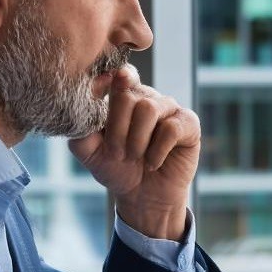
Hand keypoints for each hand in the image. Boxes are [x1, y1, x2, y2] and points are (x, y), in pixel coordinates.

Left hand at [68, 65, 199, 239]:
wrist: (142, 196)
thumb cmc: (115, 167)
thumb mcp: (88, 149)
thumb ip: (82, 124)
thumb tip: (89, 97)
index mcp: (123, 95)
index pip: (119, 75)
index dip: (112, 81)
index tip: (102, 92)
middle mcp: (147, 97)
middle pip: (129, 95)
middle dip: (118, 130)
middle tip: (118, 153)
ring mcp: (169, 108)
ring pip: (149, 109)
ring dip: (136, 141)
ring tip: (134, 158)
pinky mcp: (189, 124)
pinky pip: (171, 128)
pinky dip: (157, 151)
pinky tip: (153, 163)